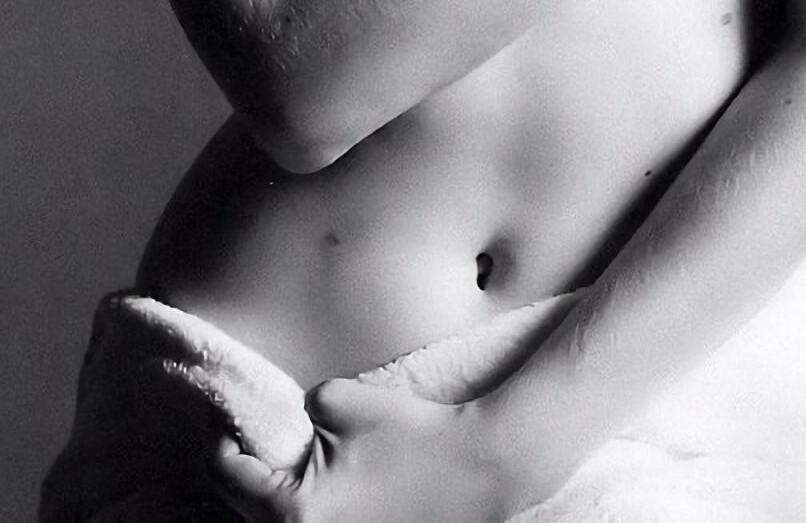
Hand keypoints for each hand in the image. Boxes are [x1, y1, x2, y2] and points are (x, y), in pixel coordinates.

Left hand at [212, 378, 503, 522]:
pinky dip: (308, 508)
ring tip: (291, 459)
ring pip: (278, 522)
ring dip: (276, 494)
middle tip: (253, 433)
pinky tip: (325, 484)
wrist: (479, 467)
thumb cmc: (414, 436)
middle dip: (247, 470)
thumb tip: (287, 421)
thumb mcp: (342, 401)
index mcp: (293, 514)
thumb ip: (298, 409)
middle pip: (248, 509)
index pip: (226, 476)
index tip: (223, 416)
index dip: (220, 437)